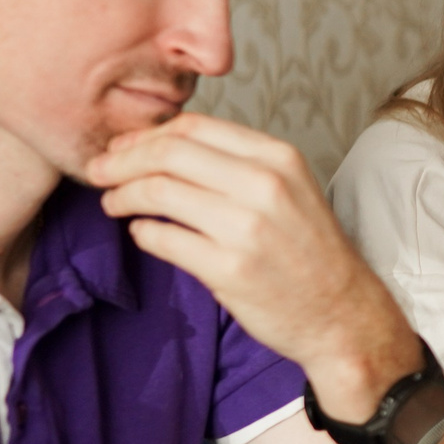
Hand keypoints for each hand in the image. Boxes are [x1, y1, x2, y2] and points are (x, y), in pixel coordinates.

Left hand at [87, 114, 416, 414]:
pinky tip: (143, 234)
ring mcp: (248, 228)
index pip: (193, 127)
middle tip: (100, 174)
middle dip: (121, 161)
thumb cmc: (309, 254)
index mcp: (278, 158)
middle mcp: (265, 186)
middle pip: (168, 153)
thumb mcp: (289, 190)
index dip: (147, 136)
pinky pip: (162, 238)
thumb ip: (236, 165)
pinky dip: (142, 233)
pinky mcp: (230, 269)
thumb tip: (160, 147)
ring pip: (158, 191)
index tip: (124, 150)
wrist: (343, 316)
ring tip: (114, 204)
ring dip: (123, 196)